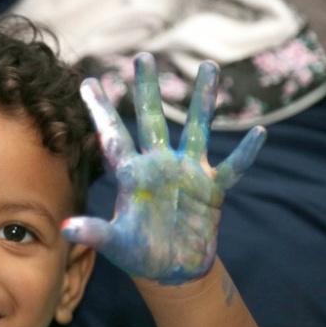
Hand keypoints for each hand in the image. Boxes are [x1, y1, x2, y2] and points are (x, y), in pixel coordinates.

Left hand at [62, 53, 265, 283]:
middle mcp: (159, 166)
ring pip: (196, 129)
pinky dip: (245, 154)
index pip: (113, 137)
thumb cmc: (139, 254)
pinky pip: (232, 168)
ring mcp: (187, 174)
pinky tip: (259, 133)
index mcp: (132, 175)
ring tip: (209, 66)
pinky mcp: (211, 190)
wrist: (171, 270)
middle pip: (152, 120)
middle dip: (148, 89)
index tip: (87, 81)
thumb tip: (65, 229)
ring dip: (203, 100)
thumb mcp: (116, 244)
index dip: (101, 111)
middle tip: (143, 56)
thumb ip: (95, 233)